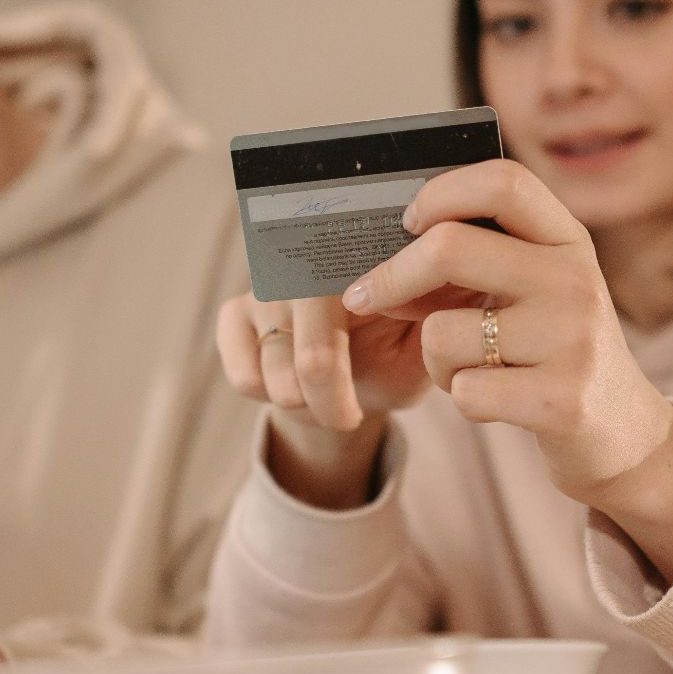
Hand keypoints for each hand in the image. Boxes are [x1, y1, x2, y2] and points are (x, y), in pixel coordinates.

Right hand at [216, 279, 468, 507]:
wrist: (354, 384)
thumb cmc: (400, 357)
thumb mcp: (430, 346)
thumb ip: (437, 319)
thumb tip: (424, 296)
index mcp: (366, 257)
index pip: (366, 304)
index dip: (368, 366)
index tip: (360, 405)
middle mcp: (312, 258)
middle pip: (315, 357)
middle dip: (332, 402)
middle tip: (348, 415)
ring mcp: (270, 282)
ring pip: (278, 373)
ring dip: (305, 403)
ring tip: (325, 397)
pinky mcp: (235, 311)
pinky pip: (245, 375)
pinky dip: (270, 398)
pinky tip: (291, 387)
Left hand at [341, 159, 672, 574]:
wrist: (624, 433)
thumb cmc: (556, 351)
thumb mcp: (539, 289)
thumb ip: (483, 258)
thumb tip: (385, 248)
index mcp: (568, 241)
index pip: (502, 183)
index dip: (440, 193)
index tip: (405, 222)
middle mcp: (576, 280)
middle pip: (449, 248)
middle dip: (390, 277)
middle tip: (364, 297)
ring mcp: (572, 340)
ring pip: (442, 332)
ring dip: (435, 359)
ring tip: (471, 369)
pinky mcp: (562, 401)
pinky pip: (464, 391)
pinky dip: (463, 400)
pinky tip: (497, 401)